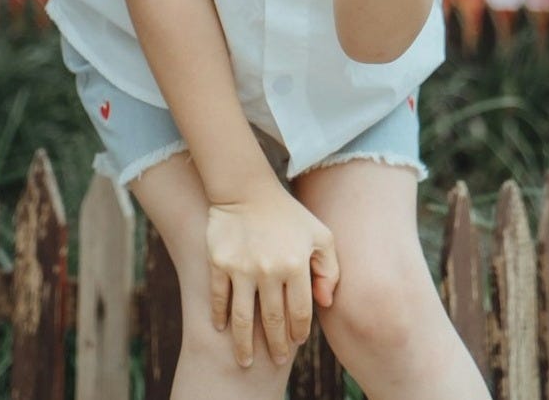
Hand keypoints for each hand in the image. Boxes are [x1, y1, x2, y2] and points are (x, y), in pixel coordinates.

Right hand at [206, 182, 338, 368]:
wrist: (247, 189)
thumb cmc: (288, 213)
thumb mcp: (319, 234)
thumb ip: (329, 268)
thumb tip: (325, 303)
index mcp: (296, 265)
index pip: (299, 312)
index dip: (298, 332)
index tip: (296, 342)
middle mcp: (269, 270)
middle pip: (272, 321)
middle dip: (276, 346)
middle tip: (277, 359)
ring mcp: (242, 268)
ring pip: (243, 319)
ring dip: (245, 344)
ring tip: (246, 361)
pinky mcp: (220, 263)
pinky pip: (219, 299)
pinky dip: (220, 318)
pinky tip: (222, 330)